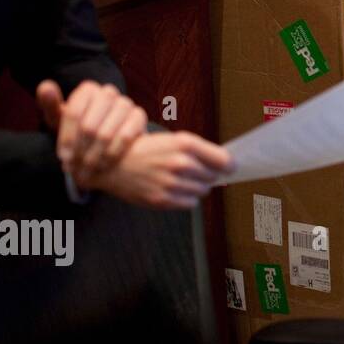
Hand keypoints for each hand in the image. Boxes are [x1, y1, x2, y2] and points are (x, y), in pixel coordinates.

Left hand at [37, 79, 146, 183]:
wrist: (102, 139)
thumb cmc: (76, 128)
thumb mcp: (58, 119)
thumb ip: (49, 104)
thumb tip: (45, 86)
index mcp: (87, 90)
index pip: (73, 114)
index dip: (67, 138)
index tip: (63, 157)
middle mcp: (108, 92)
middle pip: (89, 126)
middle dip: (79, 150)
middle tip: (75, 167)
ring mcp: (125, 103)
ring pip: (106, 134)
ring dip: (94, 156)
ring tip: (87, 168)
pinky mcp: (139, 116)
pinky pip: (125, 137)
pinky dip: (112, 153)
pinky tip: (104, 164)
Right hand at [83, 131, 233, 210]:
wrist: (113, 164)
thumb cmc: (147, 149)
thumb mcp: (173, 140)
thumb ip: (200, 151)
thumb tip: (228, 166)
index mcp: (186, 144)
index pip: (224, 161)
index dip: (230, 165)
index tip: (230, 168)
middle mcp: (181, 163)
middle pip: (214, 177)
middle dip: (208, 175)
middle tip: (193, 171)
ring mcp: (172, 183)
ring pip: (203, 191)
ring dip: (196, 187)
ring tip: (180, 179)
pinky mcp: (162, 199)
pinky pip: (190, 203)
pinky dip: (186, 198)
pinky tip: (174, 190)